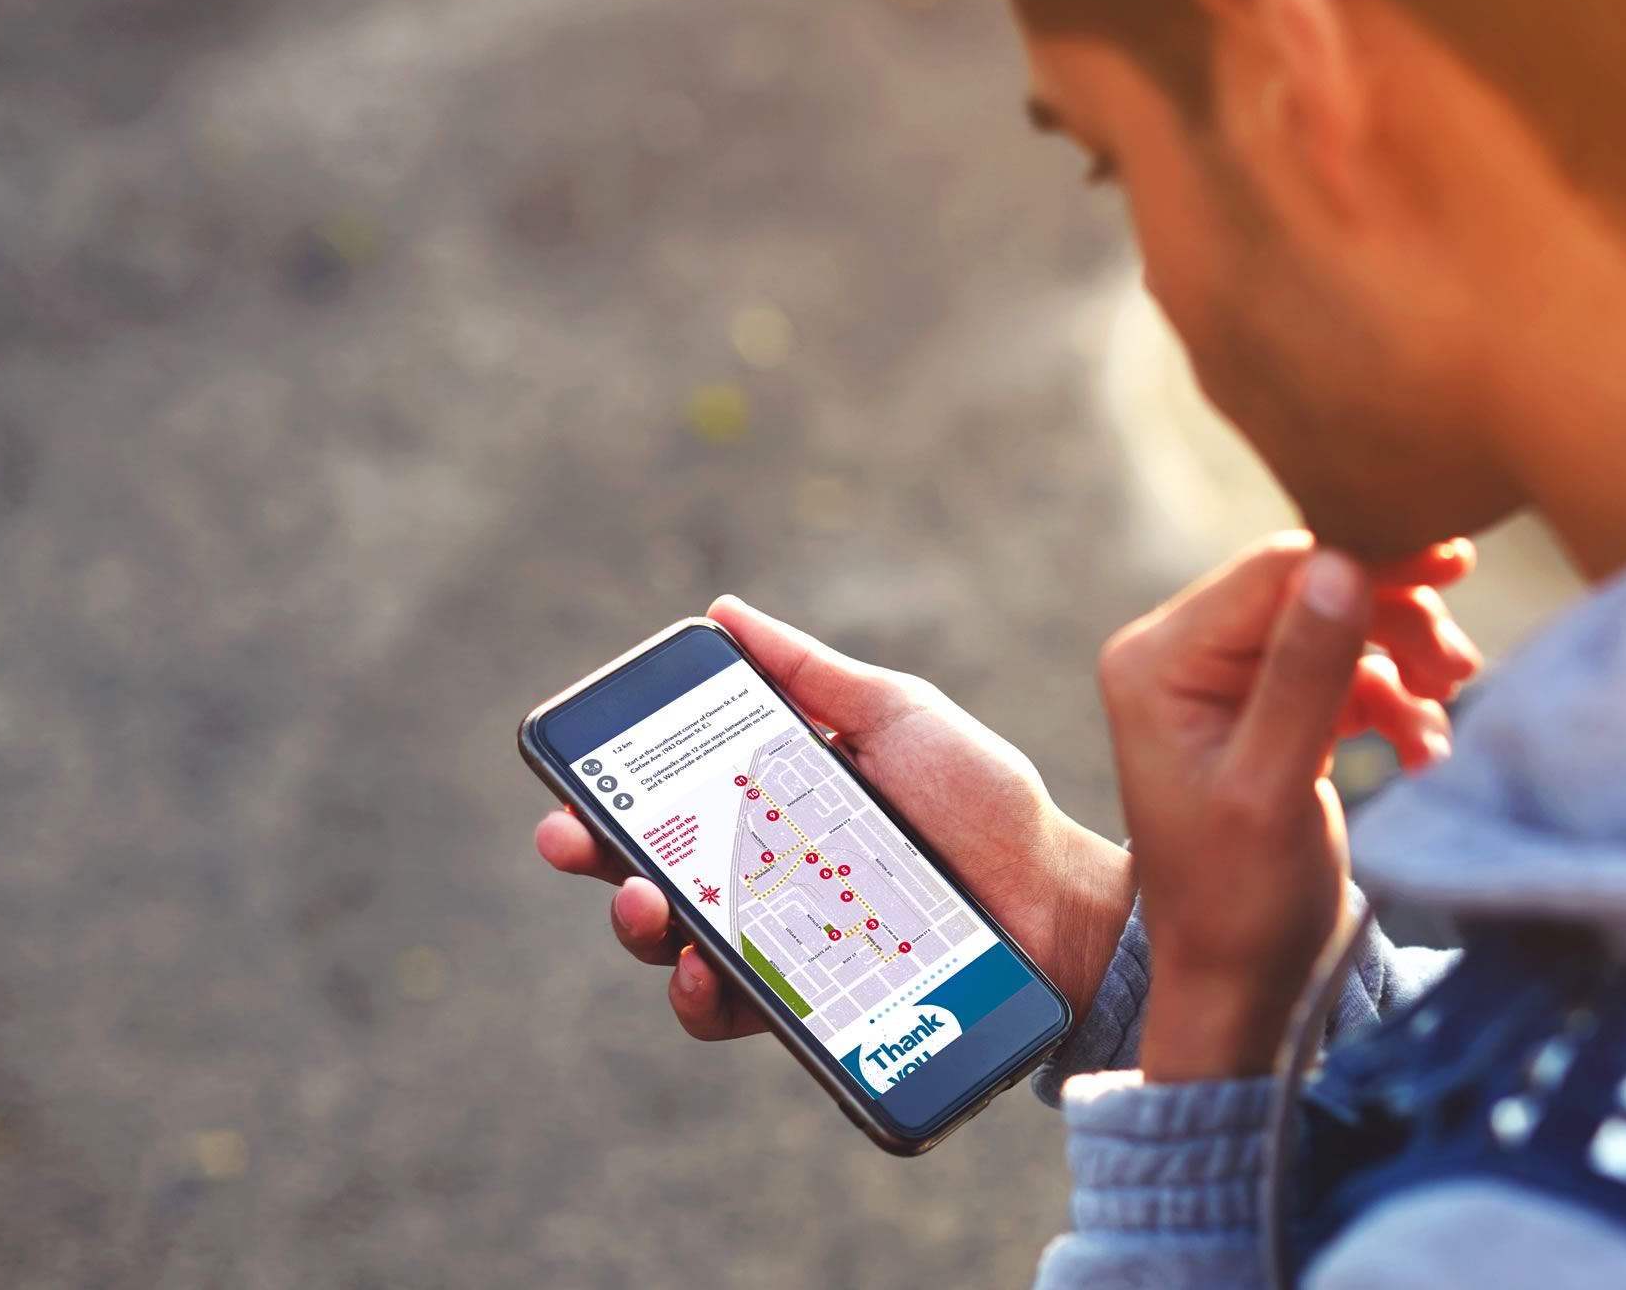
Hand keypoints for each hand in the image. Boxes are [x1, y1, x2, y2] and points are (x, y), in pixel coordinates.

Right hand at [535, 597, 1134, 1041]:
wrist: (1056, 898)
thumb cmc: (981, 801)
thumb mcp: (895, 715)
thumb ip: (811, 674)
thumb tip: (722, 613)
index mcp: (773, 806)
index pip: (670, 802)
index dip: (608, 796)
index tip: (570, 783)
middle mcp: (766, 878)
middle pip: (653, 872)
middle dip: (598, 860)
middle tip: (575, 844)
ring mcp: (784, 946)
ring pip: (678, 948)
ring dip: (641, 928)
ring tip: (650, 906)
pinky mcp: (812, 1006)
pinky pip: (735, 1012)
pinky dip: (703, 998)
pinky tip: (704, 973)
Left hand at [1097, 534, 1477, 1082]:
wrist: (1238, 984)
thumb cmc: (1239, 901)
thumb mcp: (1272, 789)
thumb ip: (1305, 675)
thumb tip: (1343, 564)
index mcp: (1158, 662)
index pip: (1275, 570)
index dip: (1366, 559)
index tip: (1451, 564)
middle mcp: (1180, 657)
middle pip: (1310, 588)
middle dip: (1393, 617)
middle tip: (1460, 665)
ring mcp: (1224, 683)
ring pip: (1337, 625)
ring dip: (1402, 658)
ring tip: (1446, 705)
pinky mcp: (1267, 712)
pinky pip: (1344, 673)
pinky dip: (1393, 700)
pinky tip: (1422, 746)